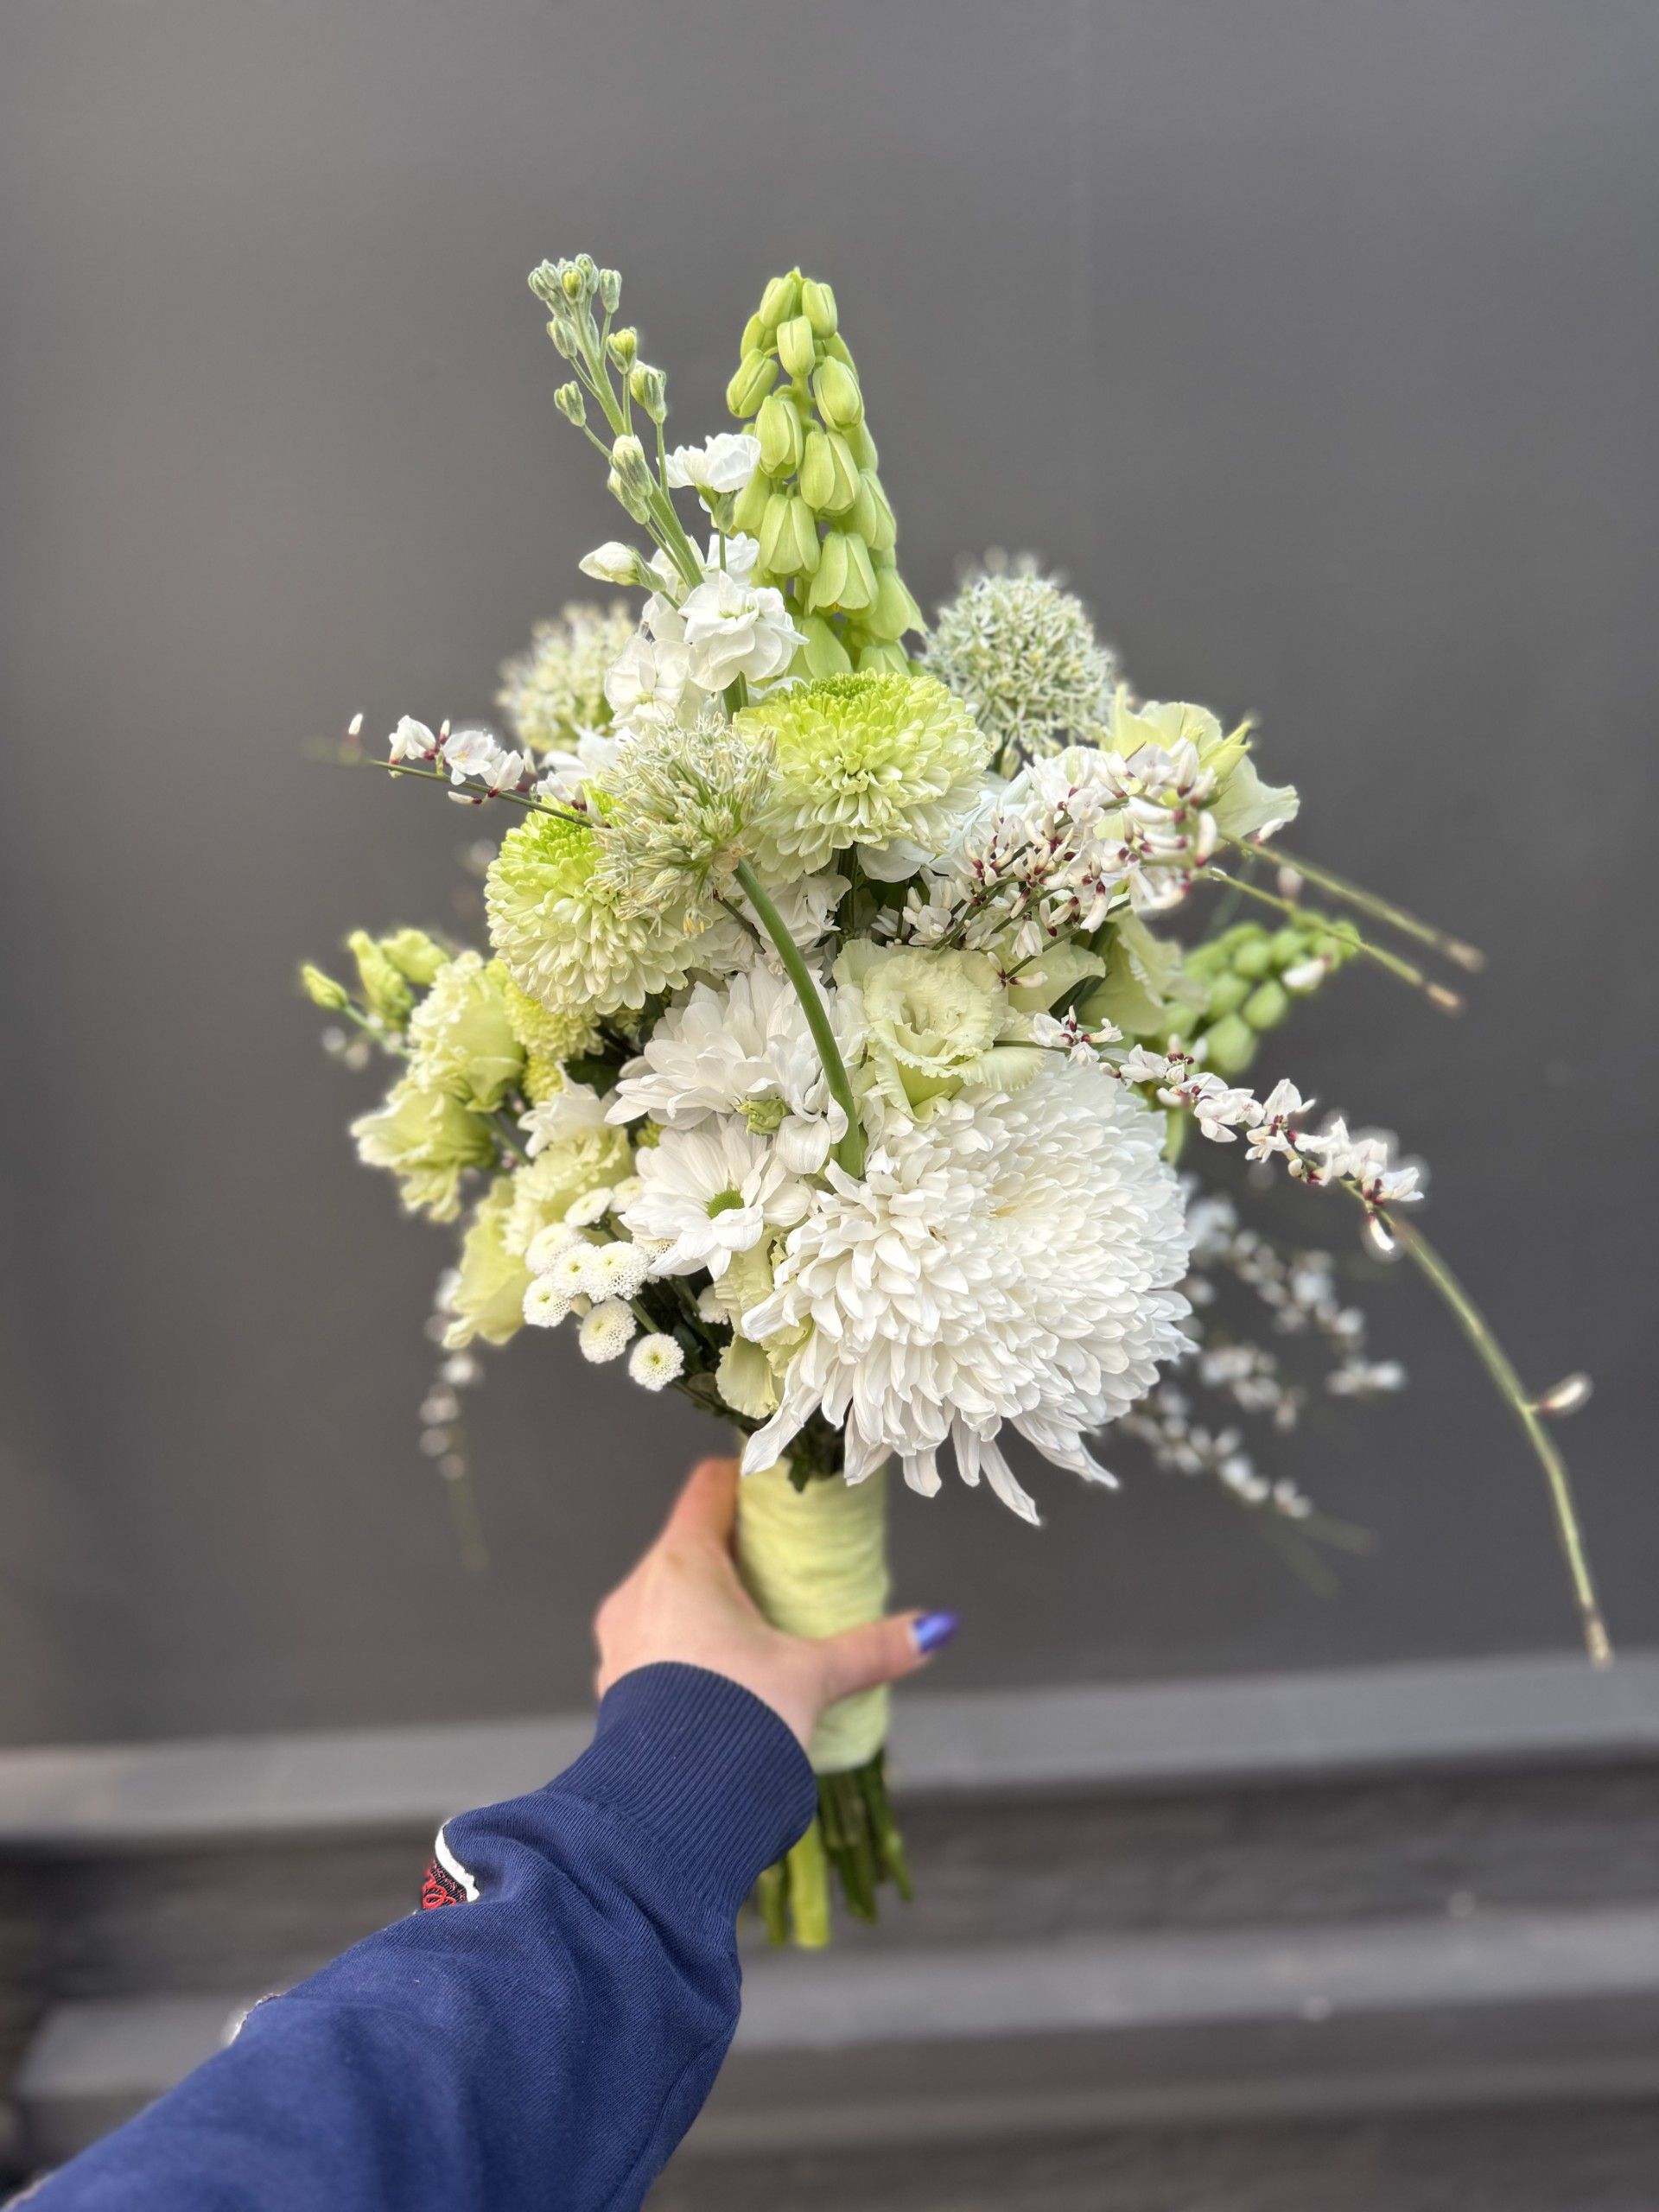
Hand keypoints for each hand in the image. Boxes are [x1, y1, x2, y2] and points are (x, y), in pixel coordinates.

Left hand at [594, 1457, 957, 1750]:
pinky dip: (683, 1645)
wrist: (670, 1810)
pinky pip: (650, 1642)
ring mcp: (617, 1639)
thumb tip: (934, 1628)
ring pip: (665, 1594)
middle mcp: (638, 1590)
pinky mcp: (612, 1684)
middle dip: (733, 1551)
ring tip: (754, 1628)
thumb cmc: (734, 1723)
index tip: (777, 1494)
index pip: (708, 1487)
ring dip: (704, 1601)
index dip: (745, 1481)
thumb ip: (874, 1648)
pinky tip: (719, 1678)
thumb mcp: (812, 1677)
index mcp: (683, 1564)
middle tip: (781, 1569)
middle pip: (689, 1542)